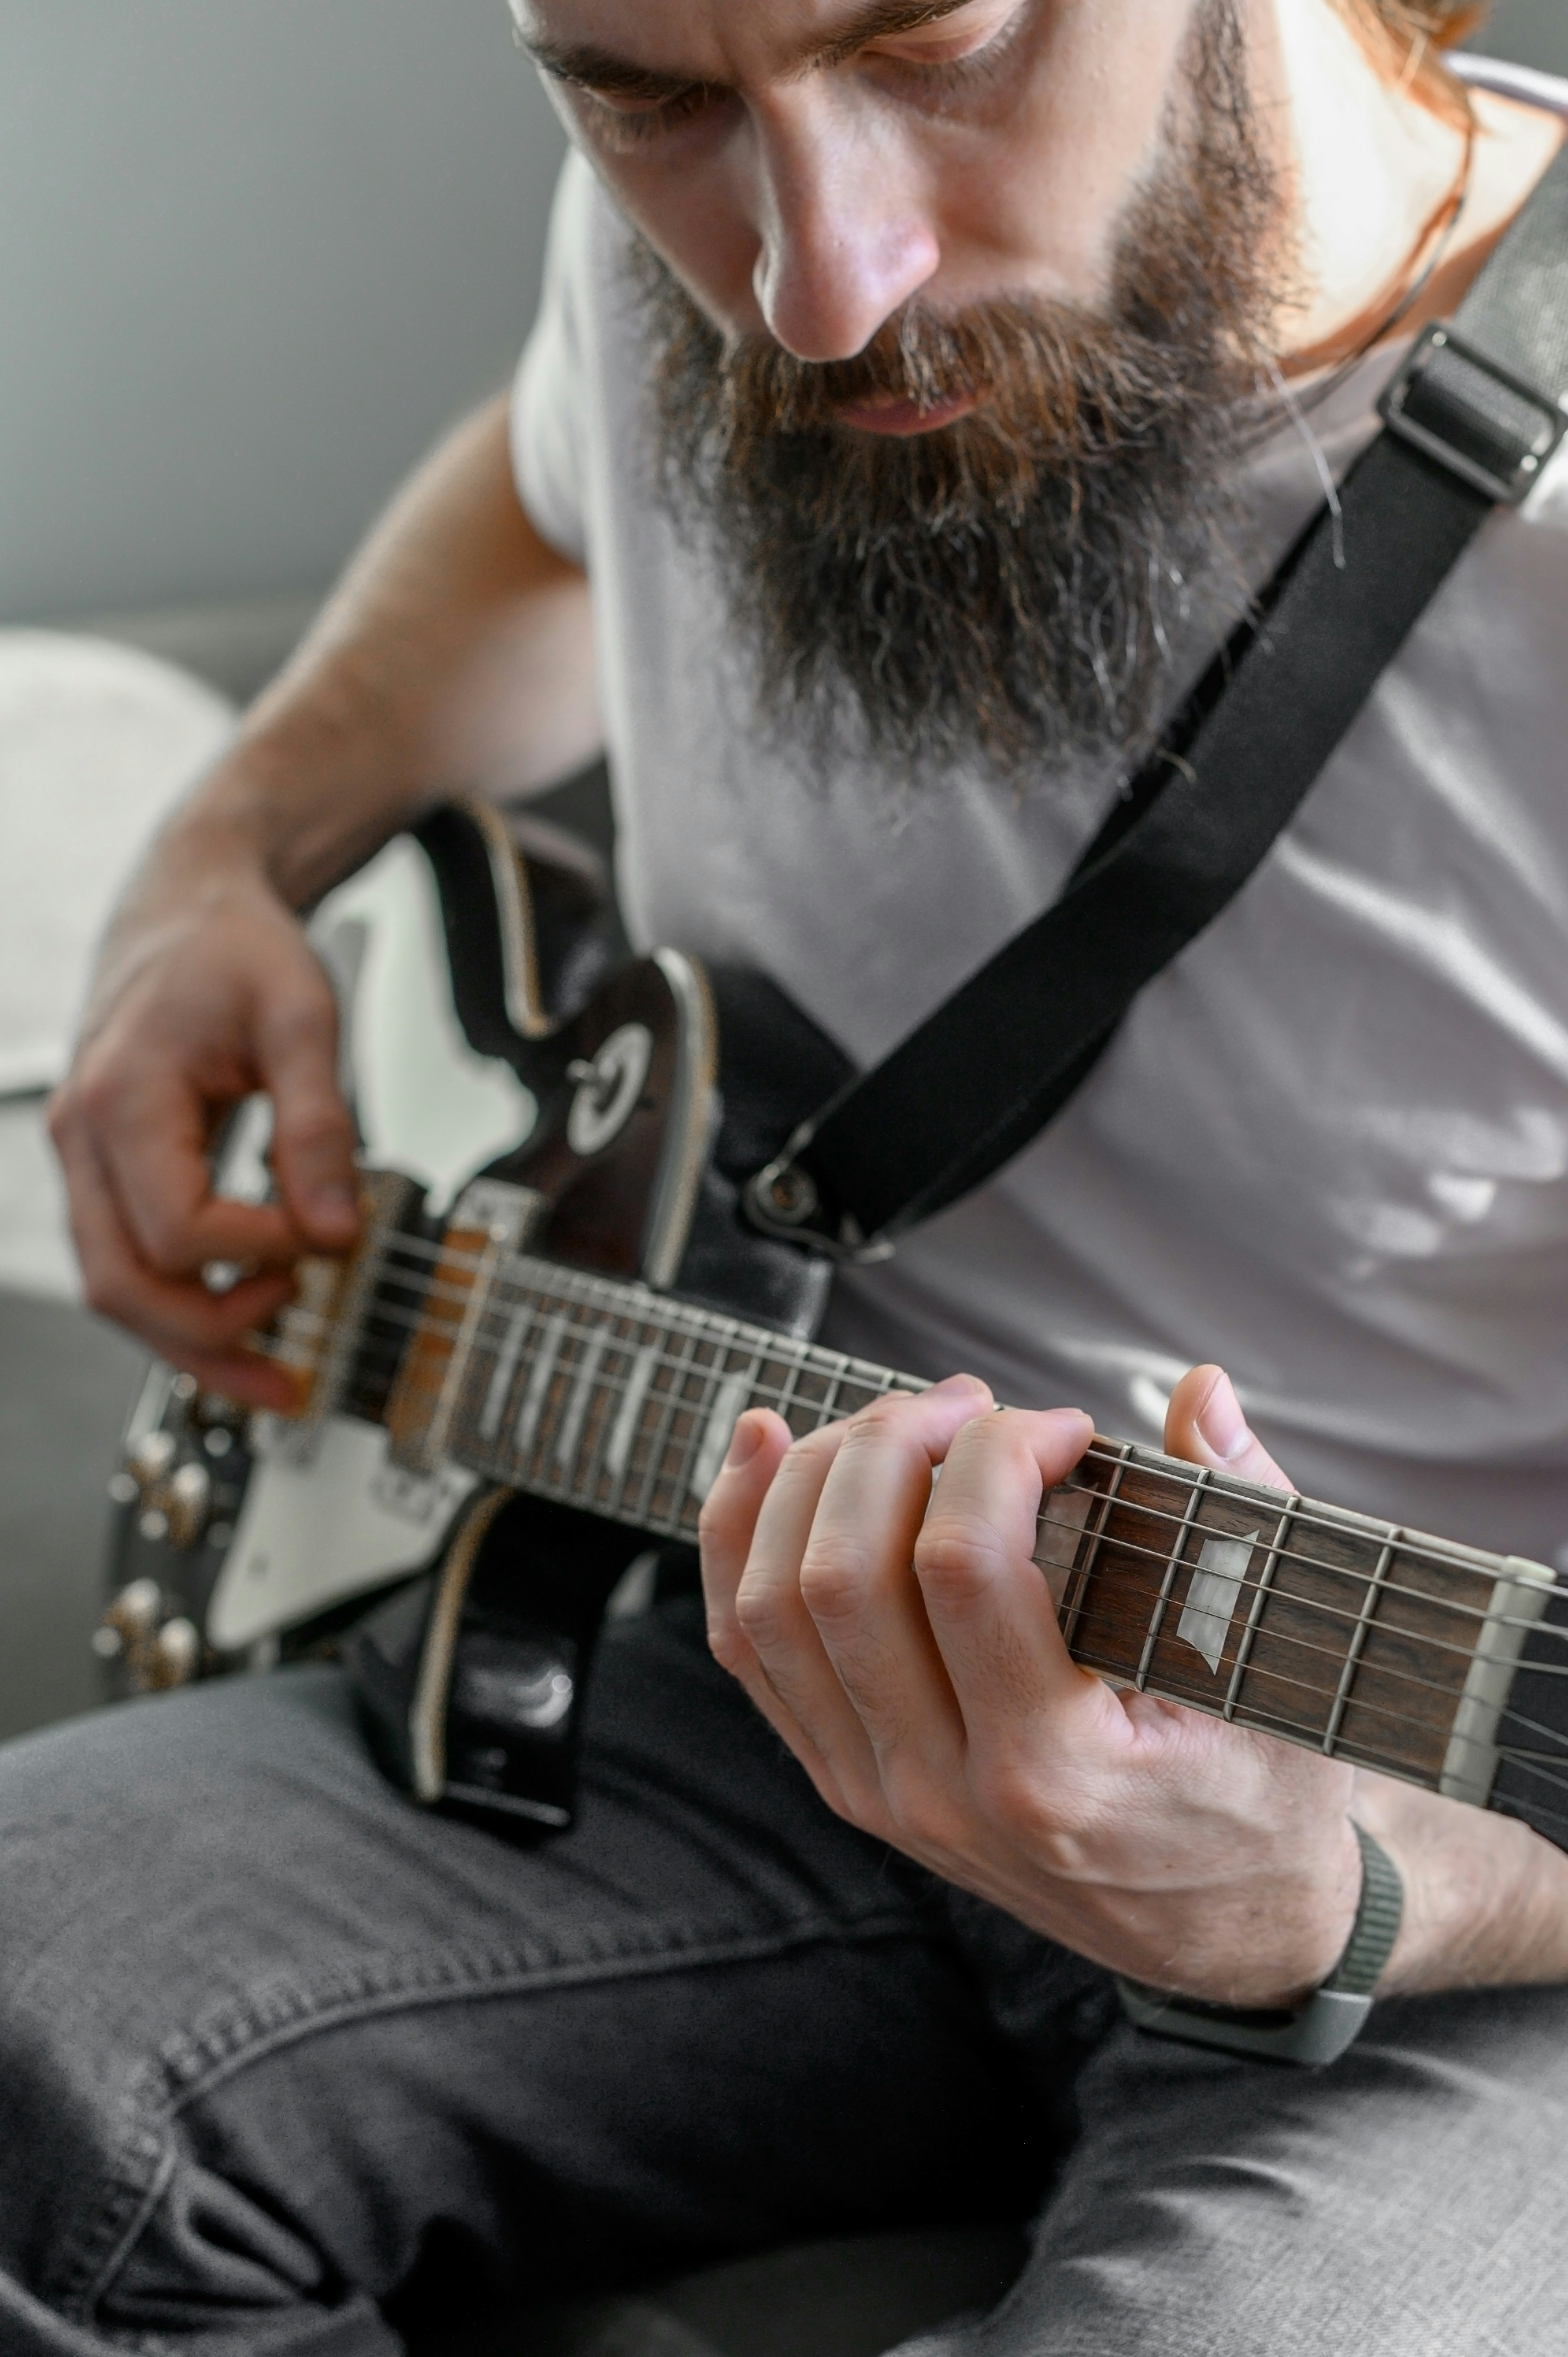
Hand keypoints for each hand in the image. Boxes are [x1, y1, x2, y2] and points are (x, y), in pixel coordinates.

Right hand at [49, 822, 359, 1410]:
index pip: (179, 1228)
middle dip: (210, 1335)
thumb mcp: (302, 1016)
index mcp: (123, 1096)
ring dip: (193, 1342)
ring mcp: (85, 1159)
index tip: (328, 1235)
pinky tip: (246, 1321)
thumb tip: (335, 1230)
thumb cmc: (237, 947)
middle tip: (298, 1350)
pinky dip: (183, 1305)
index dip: (260, 1252)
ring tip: (279, 1371)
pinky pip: (129, 1261)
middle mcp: (83, 1136)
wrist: (190, 905)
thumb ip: (319, 1125)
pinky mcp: (107, 1172)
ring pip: (115, 1290)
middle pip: (121, 1285)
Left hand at [700, 1366, 1363, 2007]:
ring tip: (894, 1422)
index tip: (1066, 1428)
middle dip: (893, 1447)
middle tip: (970, 1403)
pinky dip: (739, 1539)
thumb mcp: (1281, 1671)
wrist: (1223, 1932)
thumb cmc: (1260, 1794)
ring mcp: (879, 1796)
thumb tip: (1199, 1390)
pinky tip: (768, 1453)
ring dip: (813, 1480)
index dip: (1000, 1453)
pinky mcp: (846, 1782)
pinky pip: (750, 1649)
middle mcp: (944, 1796)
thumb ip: (1242, 1516)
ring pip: (773, 1608)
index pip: (965, 1565)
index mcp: (1056, 1775)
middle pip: (844, 1577)